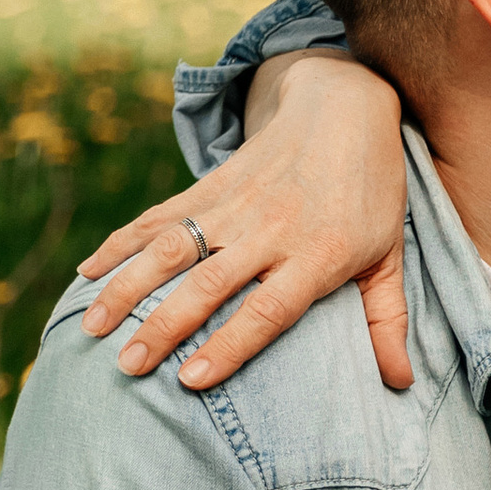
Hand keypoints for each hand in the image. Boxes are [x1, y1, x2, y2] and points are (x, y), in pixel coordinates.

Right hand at [78, 52, 412, 392]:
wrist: (344, 106)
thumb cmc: (372, 194)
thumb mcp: (390, 255)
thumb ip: (388, 321)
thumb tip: (402, 384)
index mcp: (318, 254)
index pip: (267, 309)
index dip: (227, 346)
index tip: (188, 381)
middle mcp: (272, 230)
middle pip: (208, 284)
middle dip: (162, 327)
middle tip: (127, 367)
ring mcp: (236, 204)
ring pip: (172, 249)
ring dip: (127, 287)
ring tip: (93, 328)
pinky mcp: (212, 184)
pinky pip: (159, 216)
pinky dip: (122, 243)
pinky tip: (88, 271)